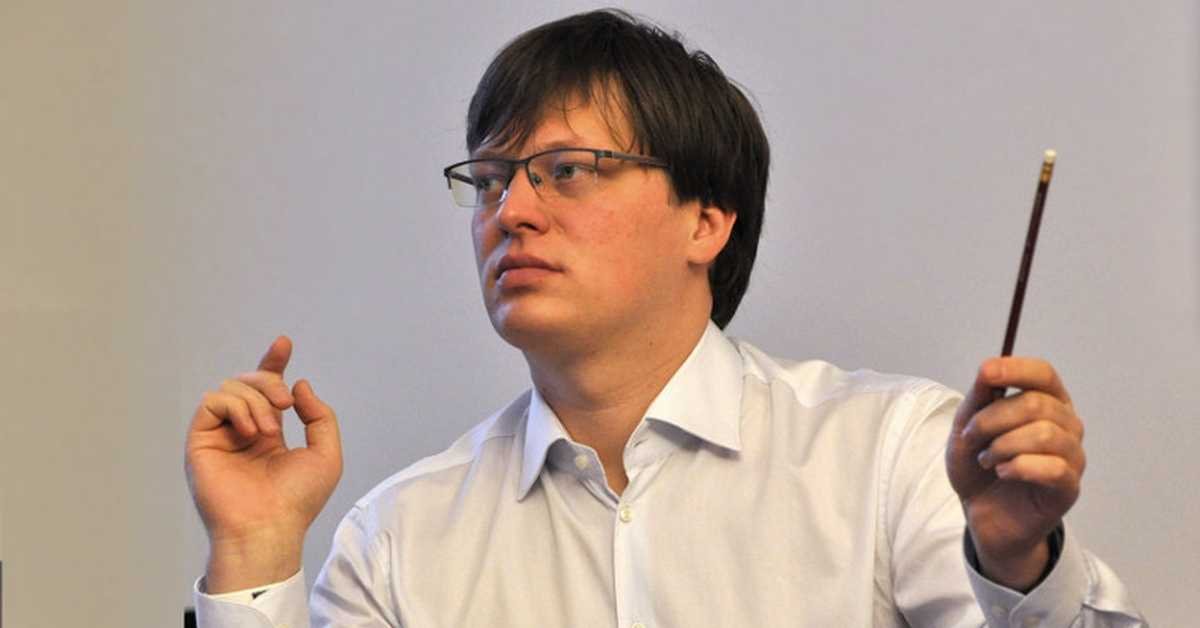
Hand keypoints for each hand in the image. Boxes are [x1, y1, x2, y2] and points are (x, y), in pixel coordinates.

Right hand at [185, 336, 342, 591]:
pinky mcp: (200, 441)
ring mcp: (220, 436)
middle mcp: (241, 432)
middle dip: (270, 380)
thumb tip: (299, 385)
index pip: (266, 390)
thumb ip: (319, 415)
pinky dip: (236, 407)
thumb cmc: (298, 500)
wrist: (270, 526)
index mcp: (267, 434)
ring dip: (257, 399)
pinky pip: (212, 401)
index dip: (273, 363)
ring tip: (271, 429)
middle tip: (287, 403)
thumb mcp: (325, 453)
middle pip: (248, 381)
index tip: (284, 343)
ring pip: (231, 387)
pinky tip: (252, 431)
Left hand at [945, 357, 1084, 590]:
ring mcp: (1072, 455)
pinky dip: (1018, 467)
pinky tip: (1002, 472)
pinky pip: (1052, 468)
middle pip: (1036, 403)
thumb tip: (988, 369)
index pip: (1043, 373)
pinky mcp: (1069, 487)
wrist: (983, 514)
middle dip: (992, 418)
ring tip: (986, 459)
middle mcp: (1066, 424)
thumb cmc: (979, 467)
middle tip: (971, 437)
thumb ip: (978, 399)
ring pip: (1045, 434)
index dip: (1015, 369)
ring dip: (1003, 445)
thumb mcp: (966, 429)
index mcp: (1045, 402)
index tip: (985, 373)